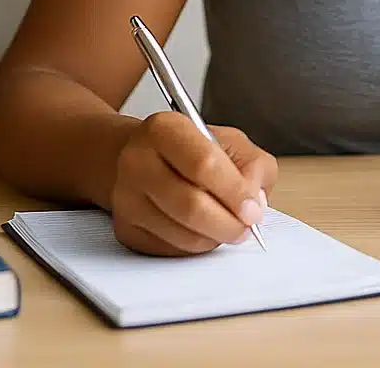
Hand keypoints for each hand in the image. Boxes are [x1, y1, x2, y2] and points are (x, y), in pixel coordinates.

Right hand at [109, 111, 278, 255]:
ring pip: (181, 233)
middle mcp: (138, 160)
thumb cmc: (192, 151)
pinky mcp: (125, 228)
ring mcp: (126, 197)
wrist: (145, 160)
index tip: (253, 209)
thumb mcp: (230, 141)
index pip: (203, 164)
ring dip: (214, 237)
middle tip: (246, 227)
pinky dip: (196, 246)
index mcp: (165, 129)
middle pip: (190, 205)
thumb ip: (252, 165)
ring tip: (226, 226)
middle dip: (228, 223)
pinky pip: (170, 249)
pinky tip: (202, 230)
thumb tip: (254, 202)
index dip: (235, 192)